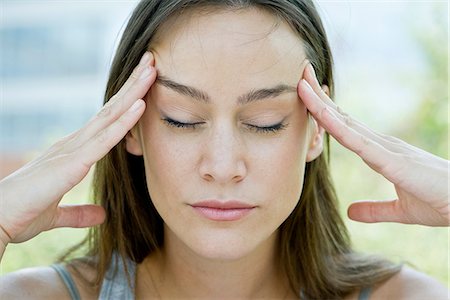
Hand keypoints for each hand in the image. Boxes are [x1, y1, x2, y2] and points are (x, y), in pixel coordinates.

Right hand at [0, 52, 155, 246]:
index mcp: (72, 152)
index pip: (105, 121)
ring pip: (110, 116)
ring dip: (133, 92)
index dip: (126, 101)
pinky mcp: (71, 163)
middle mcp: (73, 144)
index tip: (144, 84)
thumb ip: (79, 212)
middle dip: (133, 86)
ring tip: (152, 70)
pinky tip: (140, 105)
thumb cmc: (19, 215)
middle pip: (110, 110)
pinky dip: (123, 121)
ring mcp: (71, 150)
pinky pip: (103, 139)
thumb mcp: (56, 214)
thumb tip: (101, 214)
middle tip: (152, 62)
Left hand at [297, 62, 449, 226]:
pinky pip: (358, 142)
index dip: (326, 112)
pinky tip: (321, 115)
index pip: (346, 128)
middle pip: (342, 118)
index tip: (307, 97)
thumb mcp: (400, 211)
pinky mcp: (392, 161)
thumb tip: (351, 212)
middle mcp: (382, 144)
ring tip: (301, 85)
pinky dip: (338, 127)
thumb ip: (375, 209)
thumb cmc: (441, 203)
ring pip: (346, 124)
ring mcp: (387, 149)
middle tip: (299, 77)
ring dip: (321, 105)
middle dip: (318, 98)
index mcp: (381, 153)